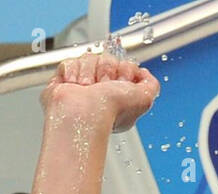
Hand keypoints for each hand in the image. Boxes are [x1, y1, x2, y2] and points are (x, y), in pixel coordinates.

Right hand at [40, 52, 160, 132]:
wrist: (84, 111)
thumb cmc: (112, 109)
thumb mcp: (145, 98)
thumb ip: (151, 85)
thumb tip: (143, 72)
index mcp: (120, 94)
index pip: (125, 65)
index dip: (125, 72)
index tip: (122, 85)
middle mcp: (102, 89)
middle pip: (107, 59)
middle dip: (106, 71)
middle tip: (102, 88)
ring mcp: (83, 83)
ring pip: (89, 58)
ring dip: (88, 73)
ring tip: (86, 89)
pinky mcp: (66, 79)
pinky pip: (70, 62)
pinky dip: (72, 73)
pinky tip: (74, 86)